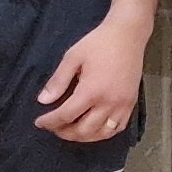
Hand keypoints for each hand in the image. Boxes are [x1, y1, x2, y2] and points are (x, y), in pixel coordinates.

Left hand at [35, 12, 146, 143]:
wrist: (128, 35)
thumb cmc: (99, 43)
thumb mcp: (72, 57)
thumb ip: (58, 81)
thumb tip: (43, 100)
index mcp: (91, 91)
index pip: (66, 115)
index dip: (50, 122)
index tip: (39, 122)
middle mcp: (108, 103)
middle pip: (83, 130)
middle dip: (64, 132)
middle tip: (53, 128)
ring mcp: (122, 105)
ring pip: (101, 134)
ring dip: (83, 137)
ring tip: (70, 130)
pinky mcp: (131, 104)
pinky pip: (118, 128)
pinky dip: (103, 133)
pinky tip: (93, 129)